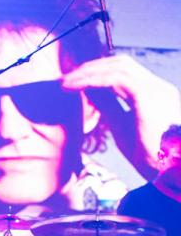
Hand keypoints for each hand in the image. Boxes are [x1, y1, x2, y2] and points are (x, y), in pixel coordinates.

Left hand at [61, 54, 180, 176]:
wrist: (173, 172)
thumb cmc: (152, 158)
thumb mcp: (124, 129)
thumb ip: (110, 109)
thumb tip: (90, 94)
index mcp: (156, 95)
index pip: (126, 73)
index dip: (100, 74)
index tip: (76, 82)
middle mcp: (158, 88)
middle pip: (122, 64)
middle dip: (92, 67)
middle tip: (67, 78)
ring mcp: (156, 89)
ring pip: (117, 67)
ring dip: (88, 72)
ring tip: (65, 82)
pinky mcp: (147, 95)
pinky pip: (115, 79)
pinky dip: (92, 80)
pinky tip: (73, 87)